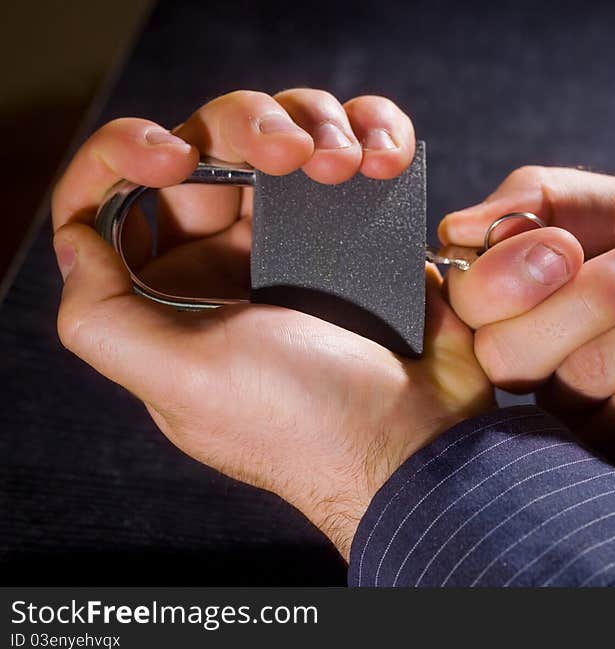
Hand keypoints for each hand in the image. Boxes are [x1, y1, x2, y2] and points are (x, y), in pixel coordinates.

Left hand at [51, 89, 492, 558]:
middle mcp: (230, 262)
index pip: (120, 200)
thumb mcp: (184, 382)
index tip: (174, 157)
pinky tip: (384, 156)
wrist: (418, 440)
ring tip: (351, 165)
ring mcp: (302, 242)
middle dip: (247, 127)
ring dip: (318, 124)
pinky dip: (371, 133)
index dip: (127, 157)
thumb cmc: (305, 423)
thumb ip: (102, 318)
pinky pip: (355, 152)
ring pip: (287, 132)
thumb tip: (76, 243)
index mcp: (175, 295)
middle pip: (210, 146)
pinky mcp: (364, 230)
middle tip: (292, 154)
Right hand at [440, 166, 614, 504]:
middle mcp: (546, 360)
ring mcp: (584, 415)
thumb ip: (552, 200)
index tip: (562, 247)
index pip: (471, 299)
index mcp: (534, 295)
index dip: (503, 278)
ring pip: (584, 376)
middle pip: (511, 349)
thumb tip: (460, 227)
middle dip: (590, 300)